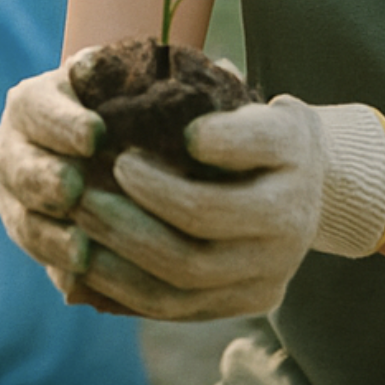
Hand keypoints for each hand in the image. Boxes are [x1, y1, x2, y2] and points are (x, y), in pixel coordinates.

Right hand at [0, 55, 105, 294]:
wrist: (101, 138)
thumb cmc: (120, 97)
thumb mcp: (121, 76)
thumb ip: (129, 71)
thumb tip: (175, 64)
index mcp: (32, 102)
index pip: (39, 109)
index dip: (62, 123)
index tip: (95, 134)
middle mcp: (14, 149)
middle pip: (20, 168)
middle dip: (45, 179)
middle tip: (73, 188)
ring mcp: (16, 199)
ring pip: (23, 220)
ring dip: (49, 236)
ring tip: (81, 250)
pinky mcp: (33, 238)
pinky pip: (40, 259)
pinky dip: (60, 270)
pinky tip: (84, 283)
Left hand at [69, 96, 325, 320]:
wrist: (304, 186)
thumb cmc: (253, 128)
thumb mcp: (244, 95)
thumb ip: (208, 87)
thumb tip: (152, 78)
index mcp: (293, 150)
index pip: (252, 142)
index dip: (204, 138)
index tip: (150, 133)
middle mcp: (293, 216)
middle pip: (206, 216)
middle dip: (138, 202)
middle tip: (87, 189)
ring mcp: (273, 268)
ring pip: (187, 274)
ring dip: (121, 251)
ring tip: (80, 225)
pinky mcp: (249, 303)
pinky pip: (179, 307)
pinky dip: (126, 289)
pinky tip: (89, 265)